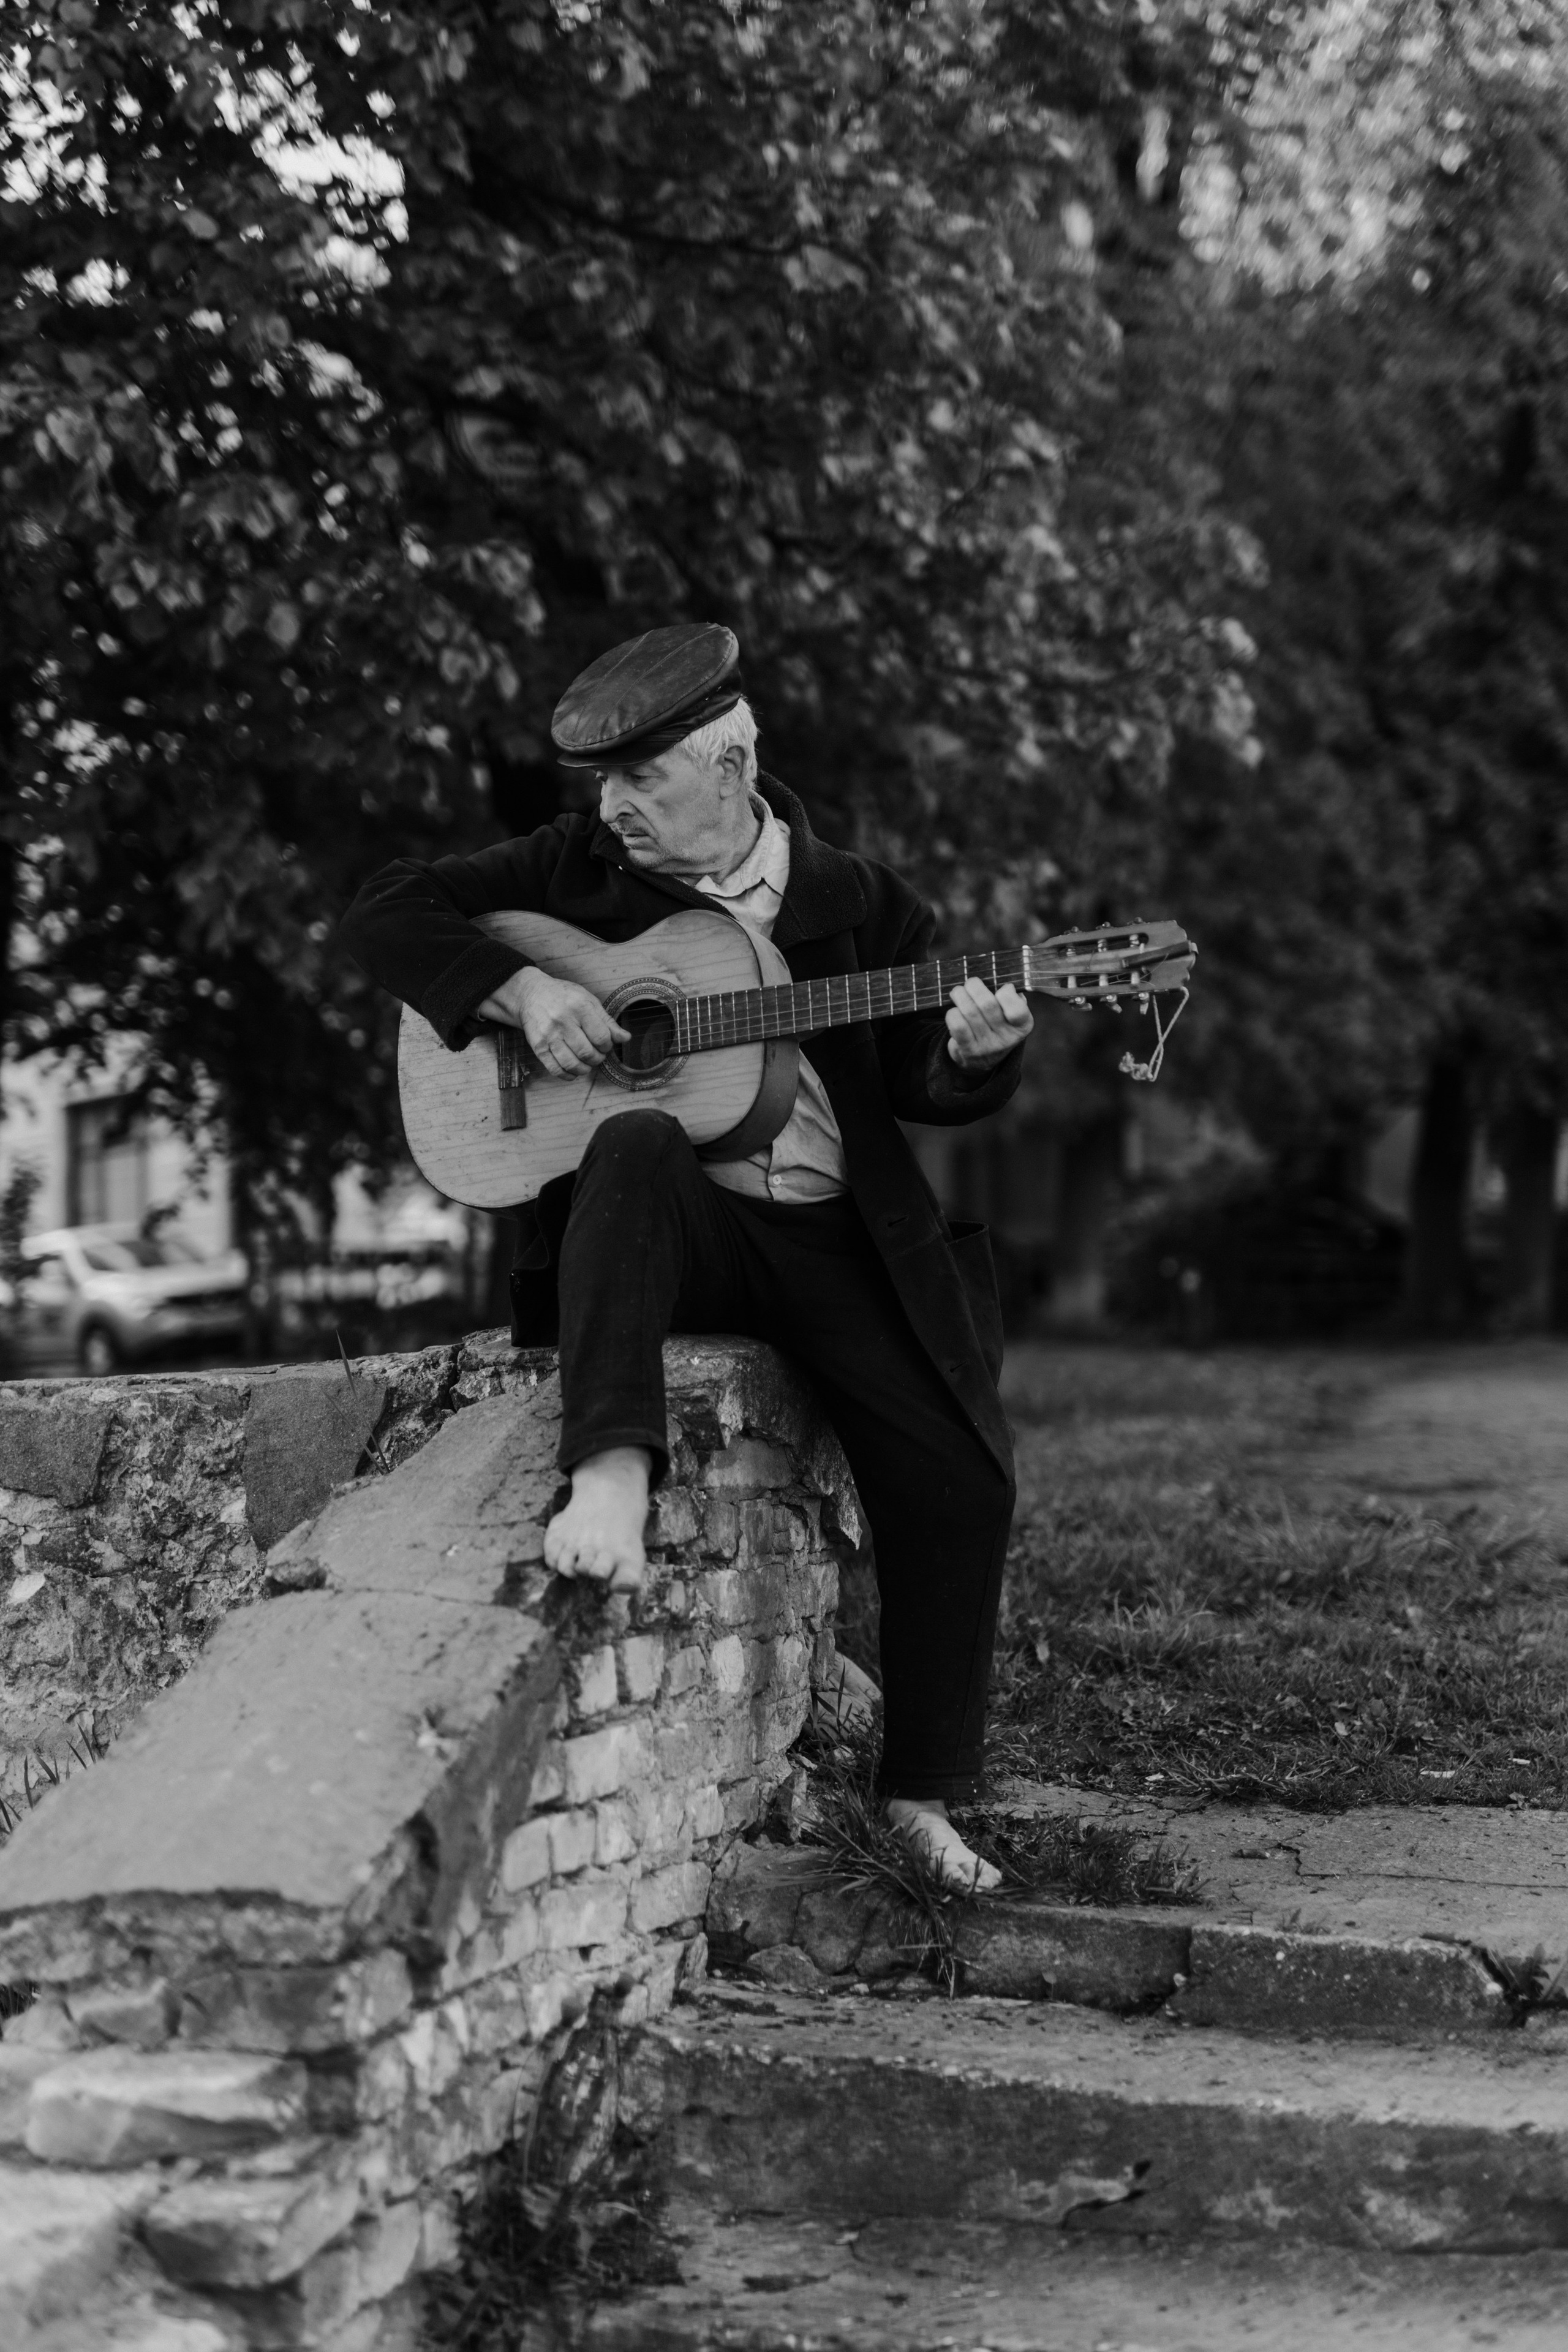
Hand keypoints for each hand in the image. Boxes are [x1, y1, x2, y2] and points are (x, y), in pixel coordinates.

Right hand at [477, 969, 629, 1076]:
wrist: (531, 994)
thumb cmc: (563, 997)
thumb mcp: (588, 1001)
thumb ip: (607, 1021)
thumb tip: (625, 1038)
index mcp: (579, 1007)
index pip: (601, 1037)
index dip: (608, 1046)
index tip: (605, 1045)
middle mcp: (563, 1021)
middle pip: (587, 1053)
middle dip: (598, 1059)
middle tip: (597, 1055)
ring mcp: (549, 1035)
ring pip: (572, 1064)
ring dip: (585, 1069)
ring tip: (587, 1063)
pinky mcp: (538, 1046)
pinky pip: (555, 1069)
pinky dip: (568, 1075)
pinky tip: (573, 1071)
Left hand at [945, 978, 1033, 1070]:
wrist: (981, 1060)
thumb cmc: (995, 1027)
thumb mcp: (1011, 1016)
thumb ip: (1013, 1000)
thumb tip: (1009, 989)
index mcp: (1022, 1026)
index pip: (1017, 1009)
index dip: (1007, 993)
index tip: (1001, 989)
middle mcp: (1006, 1038)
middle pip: (987, 1004)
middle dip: (974, 987)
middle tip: (970, 983)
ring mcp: (987, 1046)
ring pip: (970, 1012)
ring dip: (960, 996)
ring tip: (958, 993)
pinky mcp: (968, 1050)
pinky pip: (957, 1025)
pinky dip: (952, 1013)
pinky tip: (954, 1011)